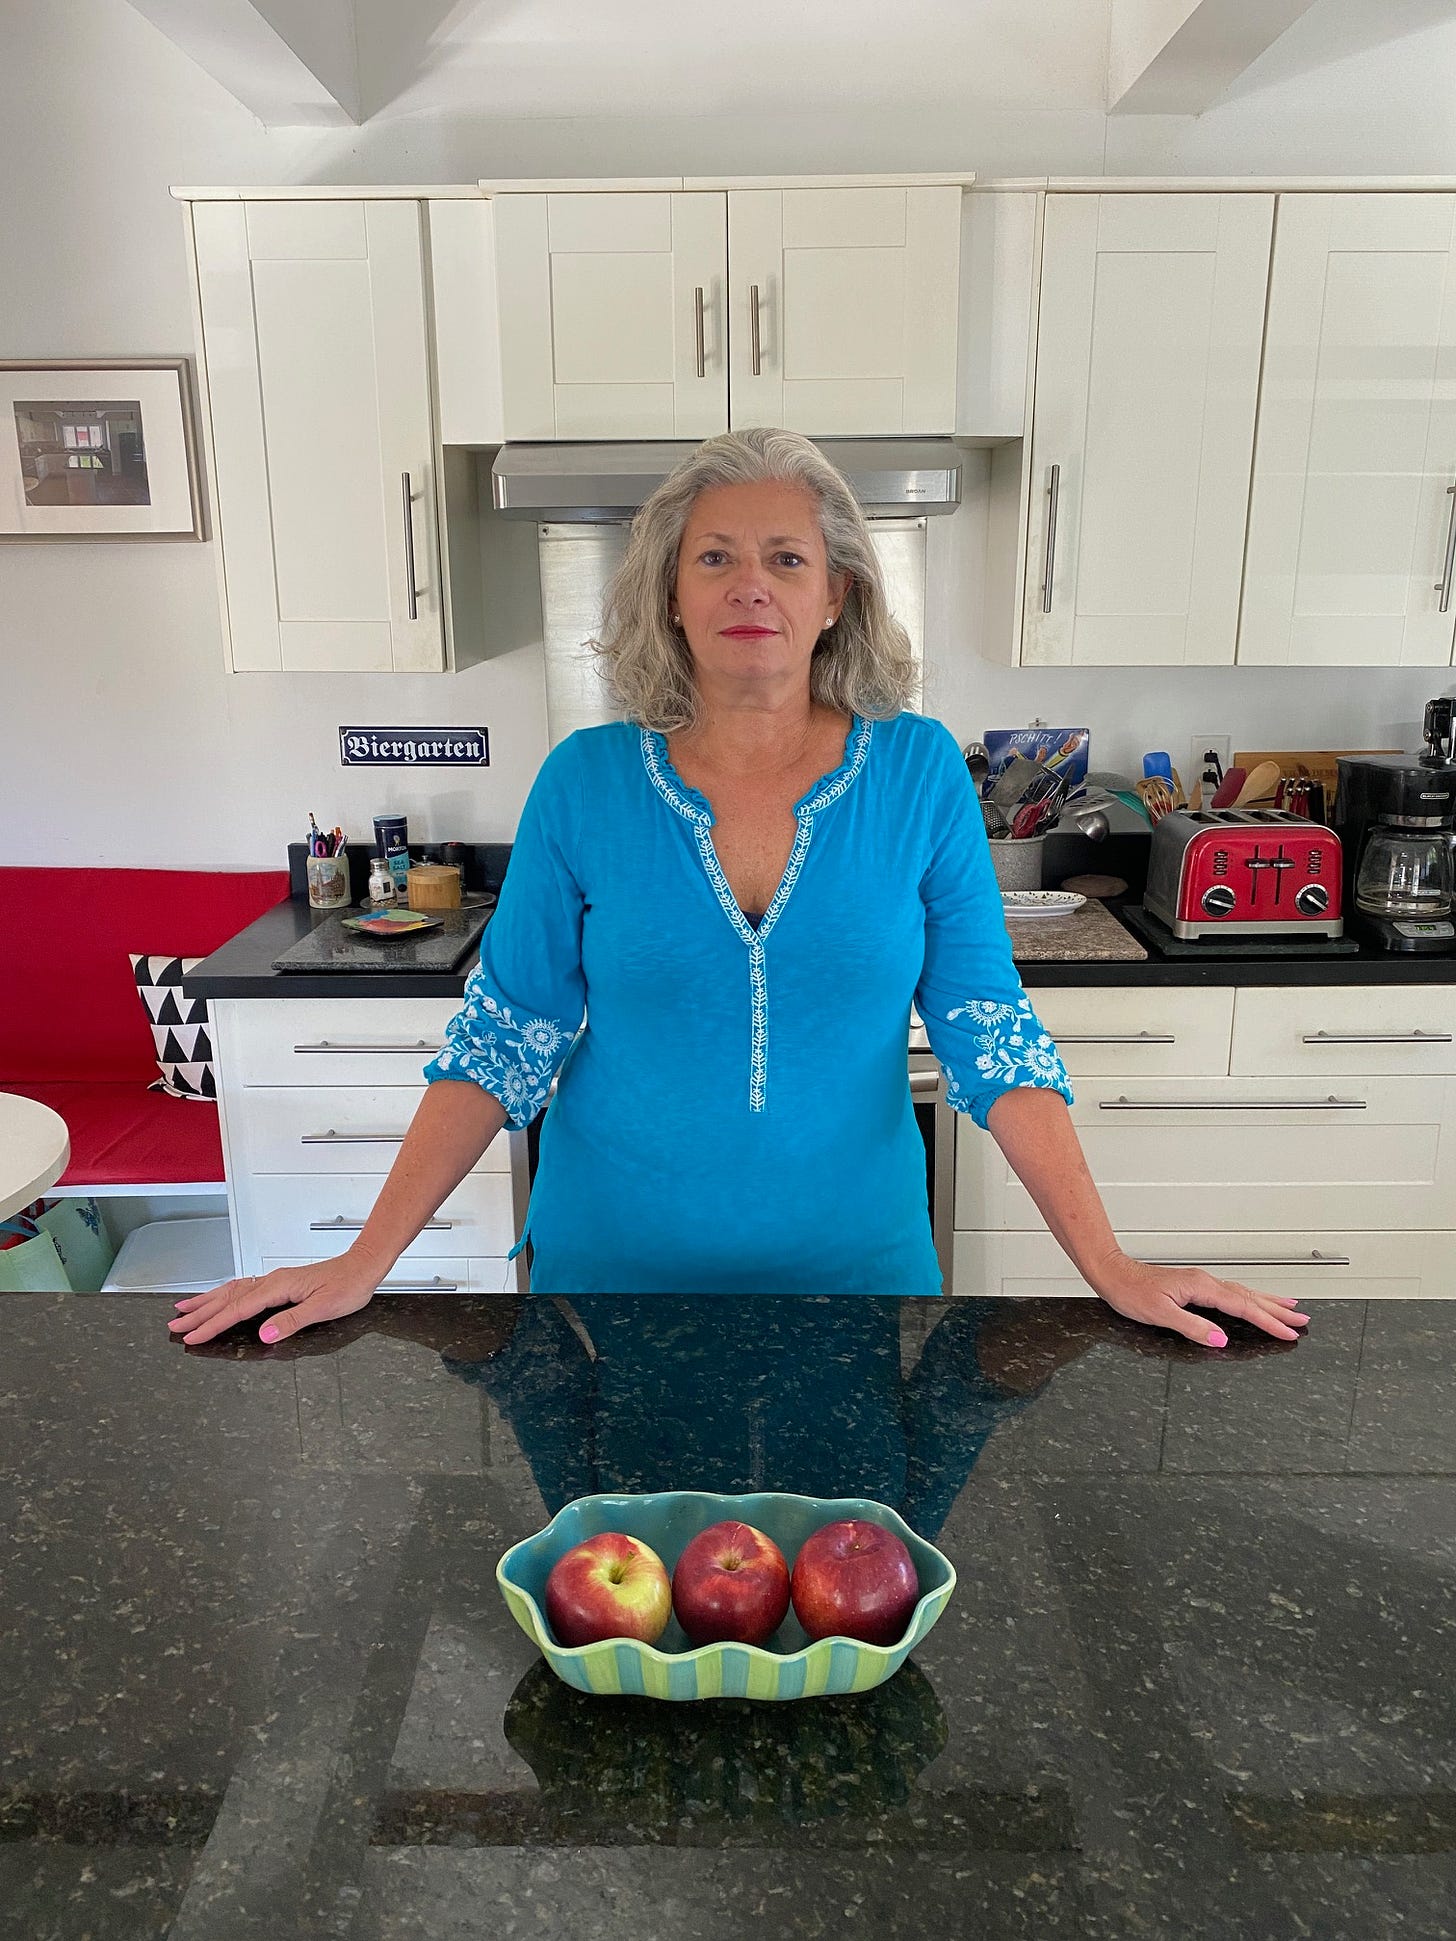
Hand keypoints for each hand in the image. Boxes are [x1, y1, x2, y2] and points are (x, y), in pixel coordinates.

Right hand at [166, 1253, 380, 1346]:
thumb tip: (264, 1334)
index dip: (213, 1325)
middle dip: (199, 1313)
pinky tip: (219, 1298)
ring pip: (232, 1290)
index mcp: (278, 1287)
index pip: (237, 1309)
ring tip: (185, 1310)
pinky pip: (243, 1288)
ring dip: (207, 1302)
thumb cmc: (348, 1287)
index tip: (192, 1337)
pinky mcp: (280, 1282)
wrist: (363, 1267)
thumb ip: (292, 1320)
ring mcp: (274, 1280)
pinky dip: (225, 1295)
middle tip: (174, 1326)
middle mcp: (271, 1281)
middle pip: (227, 1298)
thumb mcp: (323, 1308)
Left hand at [1088, 1252, 1309, 1347]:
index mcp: (1201, 1287)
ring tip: (1291, 1308)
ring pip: (1243, 1293)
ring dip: (1268, 1303)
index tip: (1289, 1332)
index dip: (1268, 1321)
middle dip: (1278, 1310)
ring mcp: (1202, 1283)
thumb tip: (1221, 1339)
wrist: (1114, 1274)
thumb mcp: (1161, 1314)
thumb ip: (1193, 1327)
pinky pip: (1232, 1292)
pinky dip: (1249, 1298)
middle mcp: (1205, 1282)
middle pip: (1250, 1297)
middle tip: (1303, 1321)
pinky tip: (1252, 1302)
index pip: (1243, 1307)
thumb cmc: (1131, 1293)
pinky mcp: (1196, 1286)